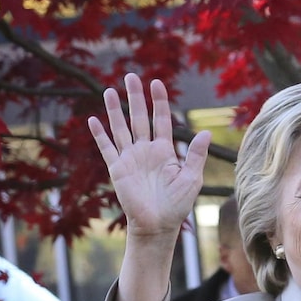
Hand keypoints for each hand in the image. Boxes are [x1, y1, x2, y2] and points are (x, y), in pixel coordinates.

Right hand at [87, 73, 210, 240]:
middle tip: (131, 76)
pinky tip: (93, 120)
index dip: (159, 101)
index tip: (157, 83)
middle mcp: (146, 150)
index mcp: (165, 151)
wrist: (158, 225)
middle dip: (136, 97)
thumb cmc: (177, 205)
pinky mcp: (117, 169)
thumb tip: (206, 132)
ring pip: (121, 128)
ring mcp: (130, 158)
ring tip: (111, 90)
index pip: (161, 120)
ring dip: (116, 110)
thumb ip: (196, 155)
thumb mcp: (192, 178)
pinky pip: (107, 148)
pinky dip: (100, 135)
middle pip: (140, 118)